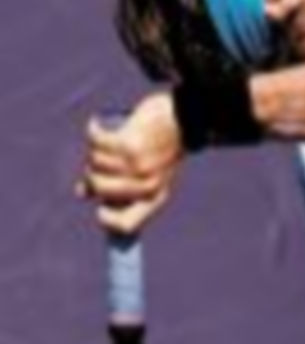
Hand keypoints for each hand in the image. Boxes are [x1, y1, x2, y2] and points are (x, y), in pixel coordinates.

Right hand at [78, 92, 182, 233]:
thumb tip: (82, 193)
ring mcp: (137, 166)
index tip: (99, 206)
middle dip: (92, 173)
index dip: (107, 219)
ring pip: (96, 163)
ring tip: (106, 141)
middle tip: (99, 160)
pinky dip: (94, 131)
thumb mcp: (148, 171)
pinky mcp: (128, 144)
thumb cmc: (162, 146)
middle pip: (100, 188)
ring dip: (95, 149)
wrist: (183, 119)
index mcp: (154, 198)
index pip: (125, 224)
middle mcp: (146, 186)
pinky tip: (97, 126)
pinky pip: (96, 142)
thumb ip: (118, 186)